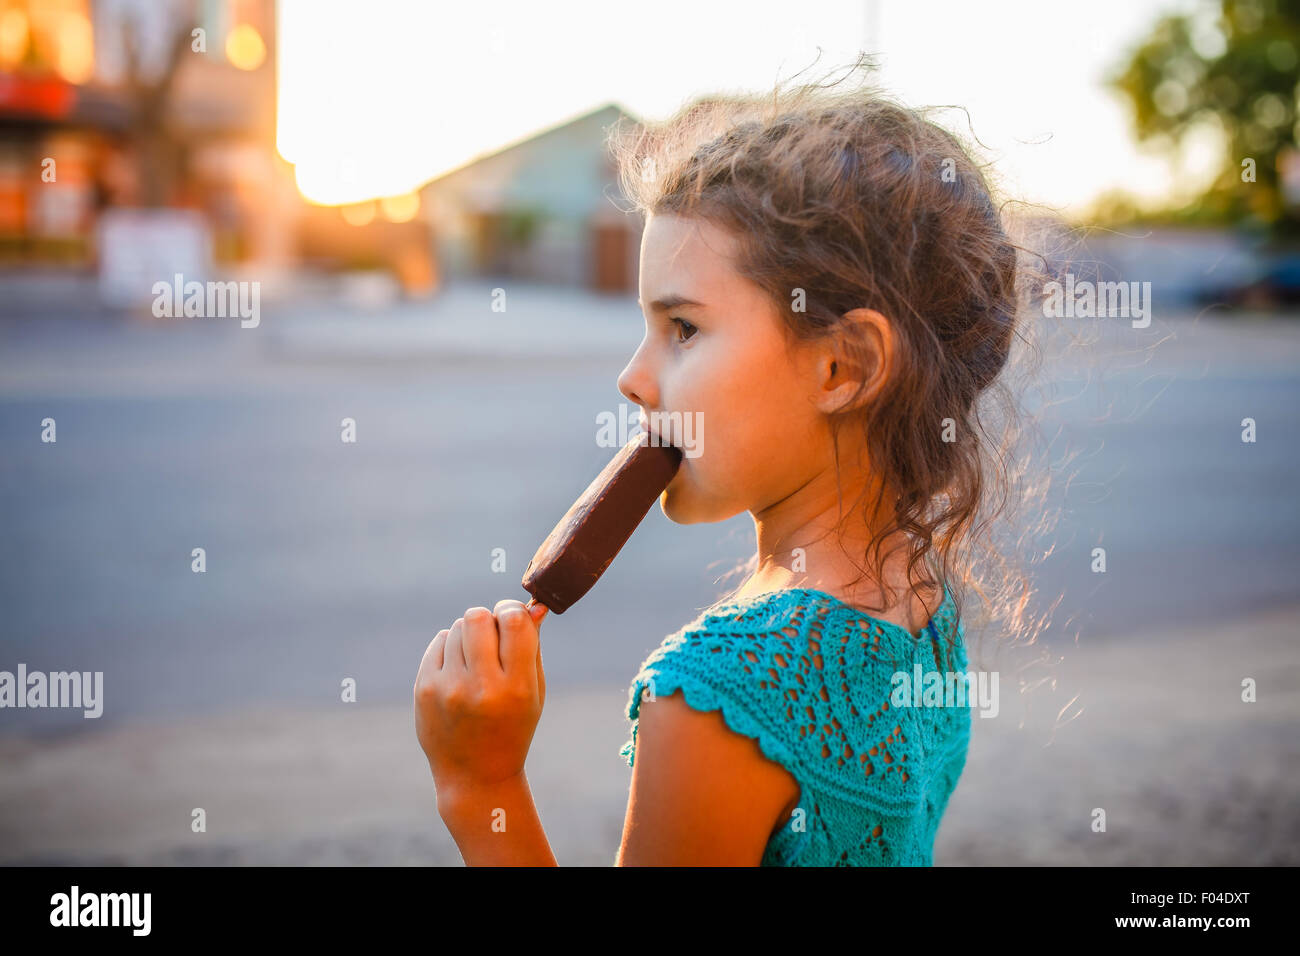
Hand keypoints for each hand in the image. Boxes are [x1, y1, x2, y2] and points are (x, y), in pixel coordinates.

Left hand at [415, 599, 547, 806]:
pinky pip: (439, 641)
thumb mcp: (533, 692)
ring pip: (458, 627)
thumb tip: (532, 606)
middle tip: (493, 638)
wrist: (474, 776)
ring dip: (470, 635)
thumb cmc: (512, 728)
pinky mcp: (425, 689)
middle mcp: (481, 687)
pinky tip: (459, 671)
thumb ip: (532, 646)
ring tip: (476, 661)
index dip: (514, 610)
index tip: (514, 617)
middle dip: (489, 619)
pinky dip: (451, 647)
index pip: (514, 621)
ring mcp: (448, 688)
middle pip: (478, 616)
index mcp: (516, 688)